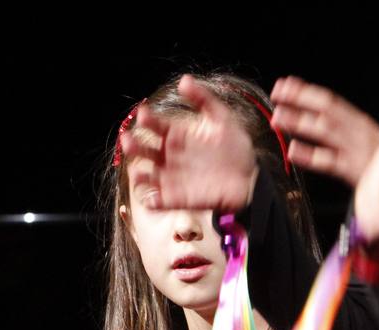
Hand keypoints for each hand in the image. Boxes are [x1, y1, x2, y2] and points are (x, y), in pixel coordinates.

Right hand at [122, 74, 257, 211]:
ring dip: (139, 175)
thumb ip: (203, 98)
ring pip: (145, 176)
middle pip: (144, 150)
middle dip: (134, 145)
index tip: (143, 114)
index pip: (156, 126)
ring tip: (141, 172)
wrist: (250, 178)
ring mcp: (171, 178)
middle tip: (128, 140)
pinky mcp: (176, 198)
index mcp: (178, 135)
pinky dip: (152, 200)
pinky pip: (158, 200)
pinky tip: (153, 198)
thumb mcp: (222, 118)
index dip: (147, 120)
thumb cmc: (235, 148)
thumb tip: (183, 80)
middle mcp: (170, 156)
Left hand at [270, 76, 378, 186]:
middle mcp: (355, 130)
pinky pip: (331, 161)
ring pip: (326, 131)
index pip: (329, 102)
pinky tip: (293, 150)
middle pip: (326, 111)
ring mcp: (354, 148)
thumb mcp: (361, 135)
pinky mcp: (354, 169)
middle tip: (277, 93)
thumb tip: (312, 111)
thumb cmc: (377, 157)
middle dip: (301, 100)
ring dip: (302, 122)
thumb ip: (337, 123)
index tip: (285, 84)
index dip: (306, 92)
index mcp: (356, 121)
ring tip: (279, 117)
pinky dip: (312, 156)